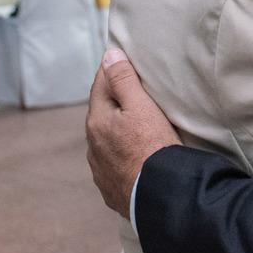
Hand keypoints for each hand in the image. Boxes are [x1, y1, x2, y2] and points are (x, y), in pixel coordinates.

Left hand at [85, 48, 180, 218]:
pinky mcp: (111, 188)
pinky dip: (122, 156)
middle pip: (102, 114)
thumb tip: (109, 55)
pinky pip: (114, 165)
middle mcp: (93, 145)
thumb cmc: (153, 148)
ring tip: (136, 128)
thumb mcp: (142, 106)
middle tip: (134, 93)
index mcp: (97, 121)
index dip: (112, 71)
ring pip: (106, 141)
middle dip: (114, 102)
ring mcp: (100, 170)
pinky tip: (134, 157)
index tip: (122, 62)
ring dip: (117, 132)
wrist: (160, 196)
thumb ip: (123, 79)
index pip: (100, 85)